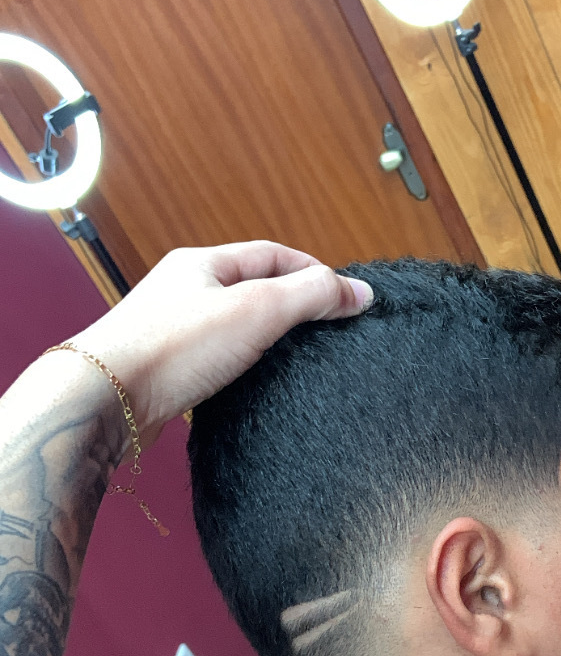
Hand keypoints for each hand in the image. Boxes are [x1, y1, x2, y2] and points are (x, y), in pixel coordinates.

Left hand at [70, 242, 372, 444]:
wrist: (106, 399)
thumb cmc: (171, 348)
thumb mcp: (256, 310)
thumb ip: (311, 297)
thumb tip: (359, 291)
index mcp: (202, 263)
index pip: (273, 255)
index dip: (315, 273)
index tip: (347, 298)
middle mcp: (185, 292)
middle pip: (254, 289)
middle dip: (294, 305)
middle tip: (330, 328)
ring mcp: (175, 332)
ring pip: (235, 327)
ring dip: (268, 340)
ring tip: (301, 359)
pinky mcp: (170, 371)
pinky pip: (218, 361)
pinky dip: (245, 368)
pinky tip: (258, 386)